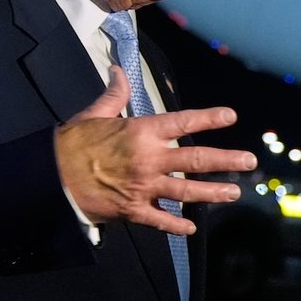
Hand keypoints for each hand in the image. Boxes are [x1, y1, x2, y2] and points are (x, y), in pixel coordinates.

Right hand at [54, 65, 256, 235]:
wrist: (51, 177)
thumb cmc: (72, 143)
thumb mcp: (94, 113)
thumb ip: (114, 94)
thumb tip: (118, 70)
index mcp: (141, 131)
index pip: (183, 122)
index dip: (208, 118)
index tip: (230, 116)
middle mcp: (149, 158)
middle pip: (196, 160)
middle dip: (226, 160)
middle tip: (249, 161)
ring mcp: (144, 186)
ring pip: (187, 192)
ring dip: (213, 193)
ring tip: (234, 193)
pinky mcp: (133, 209)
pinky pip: (161, 220)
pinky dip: (177, 226)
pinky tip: (191, 230)